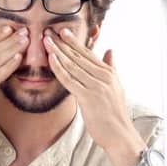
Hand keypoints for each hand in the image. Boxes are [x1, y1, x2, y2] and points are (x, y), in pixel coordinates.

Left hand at [42, 27, 145, 161]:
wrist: (120, 134)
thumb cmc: (115, 114)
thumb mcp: (116, 86)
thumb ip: (111, 67)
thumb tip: (110, 51)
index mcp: (109, 72)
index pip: (88, 53)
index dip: (74, 42)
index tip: (62, 31)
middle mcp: (103, 76)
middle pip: (79, 56)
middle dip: (62, 43)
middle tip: (49, 31)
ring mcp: (96, 86)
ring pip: (73, 65)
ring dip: (58, 52)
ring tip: (46, 41)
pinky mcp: (88, 97)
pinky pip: (70, 79)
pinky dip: (59, 68)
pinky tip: (51, 59)